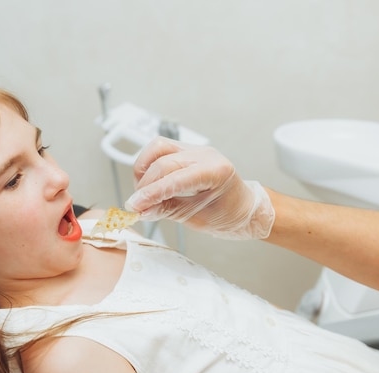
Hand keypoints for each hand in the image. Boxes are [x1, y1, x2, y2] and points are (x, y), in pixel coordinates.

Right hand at [125, 137, 274, 239]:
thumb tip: (141, 209)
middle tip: (136, 206)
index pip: (174, 179)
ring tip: (142, 192)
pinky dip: (149, 164)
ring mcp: (196, 150)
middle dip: (145, 186)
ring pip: (158, 148)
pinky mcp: (187, 151)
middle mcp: (206, 155)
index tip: (134, 207)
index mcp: (215, 172)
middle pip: (163, 162)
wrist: (243, 208)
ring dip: (143, 169)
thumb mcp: (196, 219)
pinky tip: (149, 182)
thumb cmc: (228, 215)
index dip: (150, 193)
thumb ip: (166, 210)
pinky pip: (161, 149)